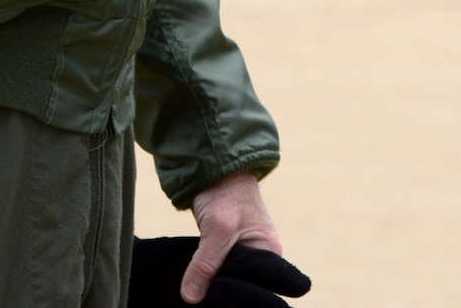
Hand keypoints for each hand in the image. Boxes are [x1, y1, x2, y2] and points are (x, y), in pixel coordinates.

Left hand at [184, 173, 286, 302]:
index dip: (234, 297)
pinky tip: (194, 282)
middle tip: (199, 298)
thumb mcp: (216, 229)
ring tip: (195, 292)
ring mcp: (245, 251)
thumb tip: (190, 298)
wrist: (216, 166)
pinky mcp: (229, 247)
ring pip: (227, 278)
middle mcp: (262, 255)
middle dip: (222, 292)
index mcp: (270, 253)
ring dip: (212, 285)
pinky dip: (207, 275)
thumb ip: (205, 264)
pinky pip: (219, 269)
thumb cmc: (225, 193)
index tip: (212, 302)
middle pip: (241, 285)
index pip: (256, 288)